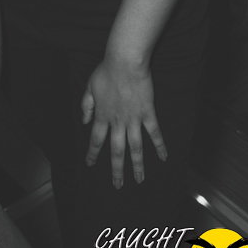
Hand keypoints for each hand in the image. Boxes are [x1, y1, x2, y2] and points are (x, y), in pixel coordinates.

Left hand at [80, 57, 166, 187]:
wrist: (125, 62)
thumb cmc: (106, 71)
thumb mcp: (89, 87)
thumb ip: (86, 105)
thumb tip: (84, 121)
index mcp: (102, 115)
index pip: (96, 139)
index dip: (93, 153)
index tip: (90, 164)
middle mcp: (117, 121)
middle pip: (116, 150)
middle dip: (116, 169)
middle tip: (117, 185)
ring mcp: (133, 119)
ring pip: (135, 147)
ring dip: (137, 165)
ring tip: (139, 180)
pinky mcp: (147, 113)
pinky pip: (154, 133)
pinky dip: (159, 146)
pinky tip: (163, 158)